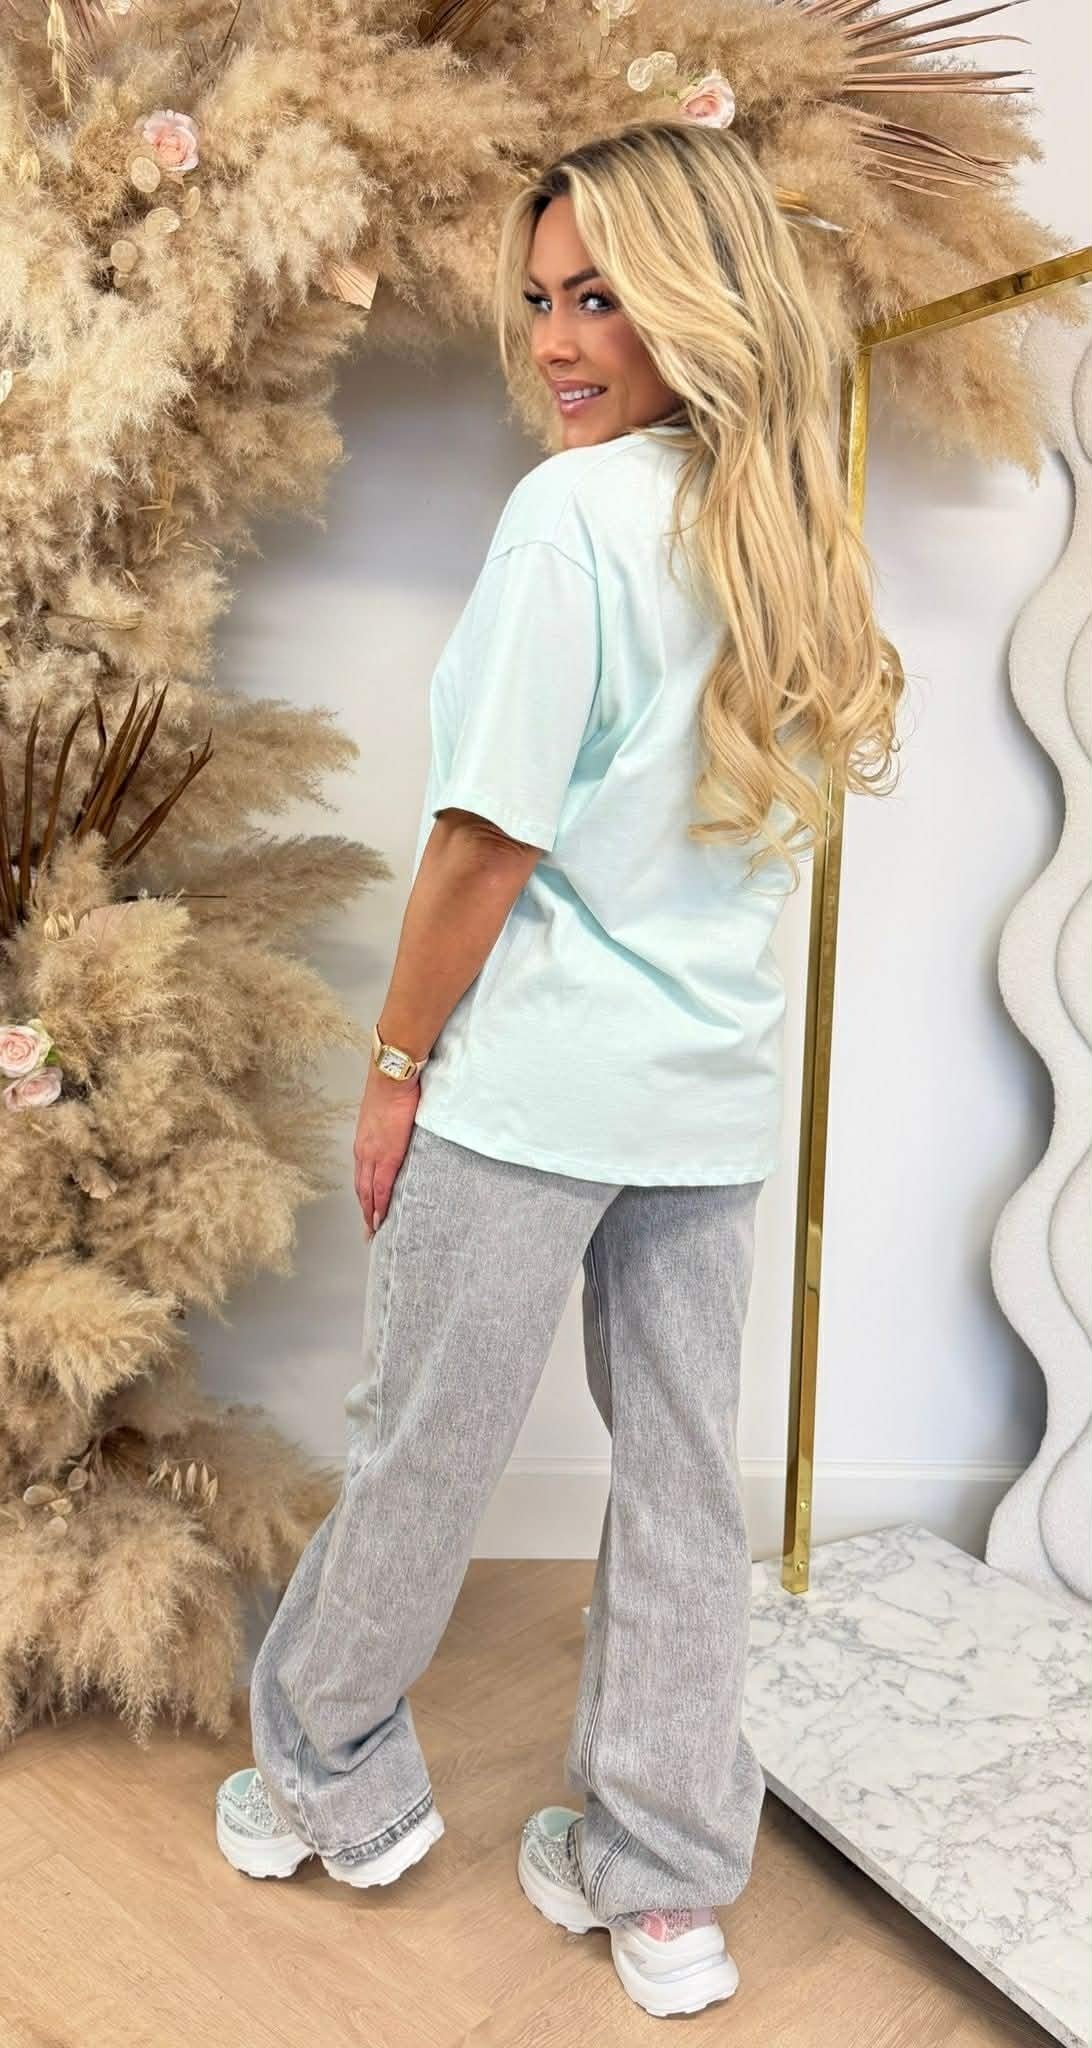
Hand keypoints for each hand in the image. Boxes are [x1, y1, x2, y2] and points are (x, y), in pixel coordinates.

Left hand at [353, 1065, 420, 1237]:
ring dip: (370, 1212)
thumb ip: (388, 1130)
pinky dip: (380, 1204)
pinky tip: (381, 1217)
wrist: (392, 1078)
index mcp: (364, 1141)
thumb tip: (397, 1137)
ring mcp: (373, 1154)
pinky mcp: (387, 1155)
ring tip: (374, 1230)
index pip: (361, 1176)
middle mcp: (364, 1150)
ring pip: (367, 1192)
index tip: (366, 1212)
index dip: (363, 1196)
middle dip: (365, 1211)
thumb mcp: (385, 1114)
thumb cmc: (392, 1089)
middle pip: (361, 1189)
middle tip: (368, 1231)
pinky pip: (381, 1187)